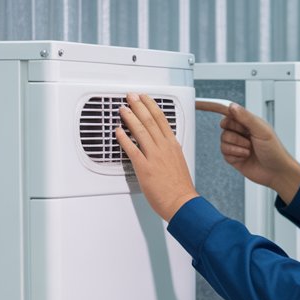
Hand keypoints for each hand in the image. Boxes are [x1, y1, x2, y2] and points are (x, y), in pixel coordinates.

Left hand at [116, 93, 198, 222]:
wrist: (182, 203)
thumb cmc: (180, 188)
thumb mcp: (178, 162)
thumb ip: (168, 152)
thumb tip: (160, 147)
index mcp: (173, 145)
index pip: (162, 119)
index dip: (151, 105)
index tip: (145, 98)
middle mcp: (164, 147)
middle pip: (149, 120)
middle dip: (138, 105)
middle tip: (130, 97)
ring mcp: (154, 156)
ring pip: (140, 130)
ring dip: (129, 117)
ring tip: (122, 109)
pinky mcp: (144, 167)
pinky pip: (131, 149)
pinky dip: (123, 138)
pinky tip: (118, 131)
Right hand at [208, 101, 299, 204]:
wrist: (276, 172)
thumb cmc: (275, 151)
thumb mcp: (262, 130)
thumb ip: (246, 117)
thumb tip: (231, 106)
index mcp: (247, 121)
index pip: (226, 110)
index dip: (212, 106)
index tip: (198, 104)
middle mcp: (240, 131)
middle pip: (223, 125)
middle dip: (235, 133)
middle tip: (248, 139)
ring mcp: (236, 144)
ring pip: (223, 140)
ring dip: (237, 146)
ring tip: (249, 150)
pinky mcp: (233, 157)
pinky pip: (224, 152)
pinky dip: (235, 154)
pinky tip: (245, 157)